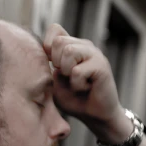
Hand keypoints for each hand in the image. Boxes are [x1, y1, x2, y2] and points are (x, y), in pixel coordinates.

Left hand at [43, 24, 129, 141]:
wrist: (95, 116)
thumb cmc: (74, 99)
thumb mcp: (54, 81)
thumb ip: (48, 65)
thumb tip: (43, 52)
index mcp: (73, 46)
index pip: (55, 29)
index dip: (47, 46)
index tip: (53, 66)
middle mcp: (85, 47)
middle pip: (59, 41)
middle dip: (57, 62)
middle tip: (67, 76)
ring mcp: (95, 55)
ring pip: (69, 51)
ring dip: (67, 72)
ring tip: (75, 81)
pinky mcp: (102, 66)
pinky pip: (78, 71)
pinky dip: (76, 85)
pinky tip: (85, 88)